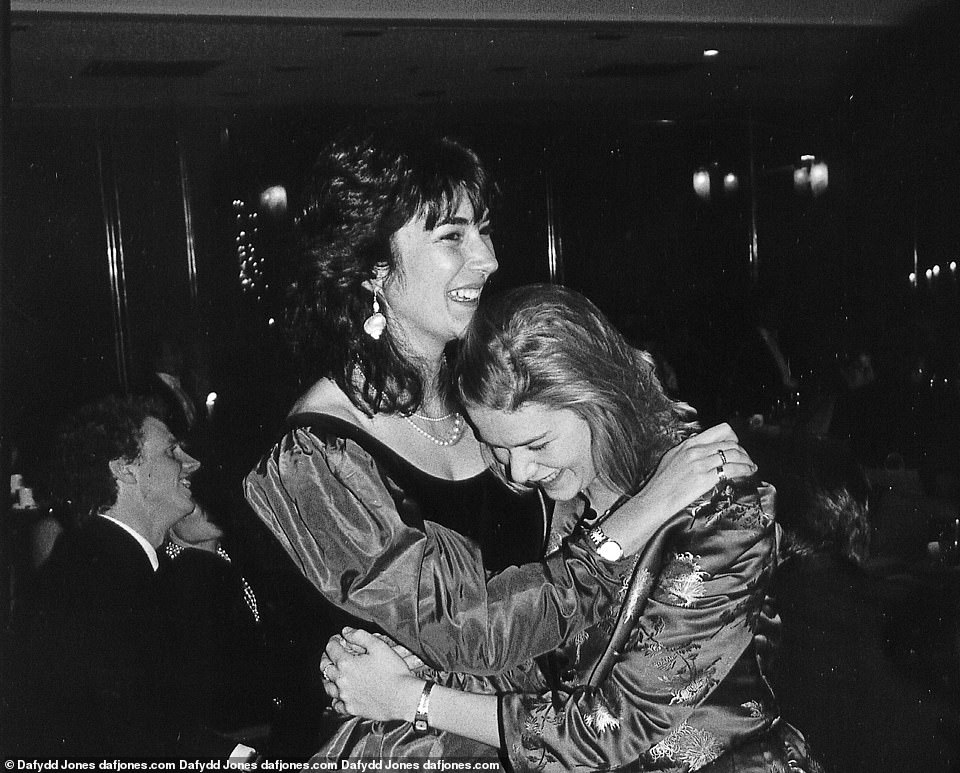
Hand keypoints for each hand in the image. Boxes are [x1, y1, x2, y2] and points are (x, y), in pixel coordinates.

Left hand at [324, 627, 423, 720]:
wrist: (403, 698)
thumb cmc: (393, 671)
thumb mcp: (379, 646)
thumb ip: (359, 636)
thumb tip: (345, 631)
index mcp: (346, 663)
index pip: (331, 648)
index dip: (333, 640)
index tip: (337, 638)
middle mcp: (341, 680)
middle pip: (325, 667)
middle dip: (327, 657)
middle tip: (331, 653)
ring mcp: (345, 696)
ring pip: (327, 686)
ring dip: (328, 677)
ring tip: (333, 673)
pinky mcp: (351, 709)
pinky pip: (336, 704)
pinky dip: (335, 698)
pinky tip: (340, 694)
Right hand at [608, 423, 756, 552]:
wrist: (655, 500)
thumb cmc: (660, 483)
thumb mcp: (672, 458)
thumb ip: (688, 452)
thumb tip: (702, 450)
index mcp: (688, 444)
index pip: (720, 431)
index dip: (734, 438)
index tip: (737, 447)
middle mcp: (695, 450)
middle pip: (730, 443)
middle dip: (743, 451)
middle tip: (748, 460)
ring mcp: (700, 464)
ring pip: (734, 454)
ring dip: (747, 460)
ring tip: (752, 467)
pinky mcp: (704, 478)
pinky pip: (732, 469)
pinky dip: (744, 470)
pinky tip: (748, 473)